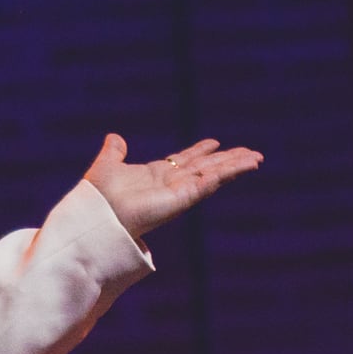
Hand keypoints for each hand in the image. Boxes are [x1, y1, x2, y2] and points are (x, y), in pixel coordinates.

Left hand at [82, 134, 261, 240]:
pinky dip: (226, 174)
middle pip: (206, 168)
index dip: (200, 151)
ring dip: (235, 166)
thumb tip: (115, 138)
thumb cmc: (98, 197)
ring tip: (256, 158)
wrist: (96, 215)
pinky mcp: (182, 199)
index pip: (184, 161)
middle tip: (251, 153)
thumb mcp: (107, 165)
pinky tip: (242, 166)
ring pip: (214, 175)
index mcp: (156, 175)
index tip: (215, 143)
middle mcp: (171, 184)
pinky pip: (208, 183)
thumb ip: (114, 152)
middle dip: (228, 160)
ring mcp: (179, 192)